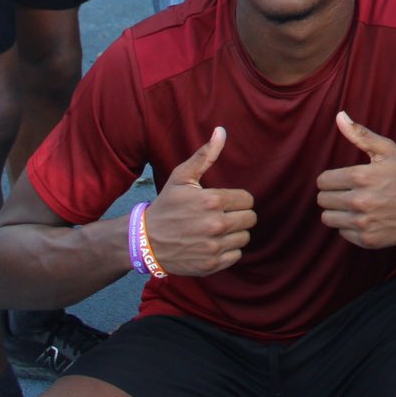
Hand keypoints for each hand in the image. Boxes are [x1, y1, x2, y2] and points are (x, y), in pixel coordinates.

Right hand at [144, 126, 257, 277]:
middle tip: (221, 216)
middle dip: (238, 216)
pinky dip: (228, 251)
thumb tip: (221, 131)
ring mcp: (213, 246)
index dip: (237, 200)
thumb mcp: (181, 177)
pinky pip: (236, 255)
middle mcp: (215, 225)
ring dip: (234, 234)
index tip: (224, 202)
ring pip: (244, 237)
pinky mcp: (211, 265)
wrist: (146, 240)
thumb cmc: (166, 206)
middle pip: (250, 219)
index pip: (248, 200)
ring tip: (216, 230)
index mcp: (212, 201)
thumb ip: (204, 155)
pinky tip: (213, 244)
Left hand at [316, 112, 395, 248]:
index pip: (322, 181)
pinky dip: (349, 227)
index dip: (330, 179)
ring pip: (328, 218)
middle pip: (322, 200)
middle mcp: (360, 201)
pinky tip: (363, 218)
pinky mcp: (367, 240)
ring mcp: (364, 223)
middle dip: (332, 194)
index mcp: (361, 177)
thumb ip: (360, 134)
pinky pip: (341, 233)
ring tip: (352, 206)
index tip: (341, 180)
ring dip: (337, 212)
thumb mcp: (388, 150)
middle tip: (348, 192)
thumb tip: (339, 116)